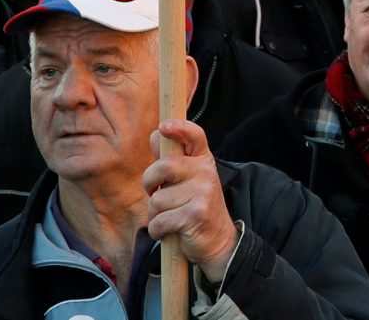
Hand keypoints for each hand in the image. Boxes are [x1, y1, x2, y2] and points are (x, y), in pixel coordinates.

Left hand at [145, 121, 239, 279]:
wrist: (218, 241)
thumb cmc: (196, 207)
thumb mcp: (189, 180)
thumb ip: (172, 159)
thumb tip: (156, 134)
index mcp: (203, 160)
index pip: (195, 135)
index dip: (179, 128)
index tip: (164, 127)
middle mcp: (206, 172)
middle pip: (164, 166)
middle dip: (149, 182)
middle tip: (153, 193)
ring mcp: (202, 193)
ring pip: (157, 199)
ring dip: (155, 214)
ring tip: (168, 217)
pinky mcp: (195, 215)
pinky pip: (159, 221)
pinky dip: (157, 230)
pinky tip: (168, 231)